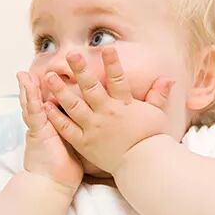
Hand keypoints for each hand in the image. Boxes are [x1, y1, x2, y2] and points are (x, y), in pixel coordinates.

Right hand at [16, 71, 83, 192]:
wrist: (53, 185)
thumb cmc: (65, 169)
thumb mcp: (72, 146)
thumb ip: (76, 134)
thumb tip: (91, 130)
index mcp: (50, 127)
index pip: (46, 106)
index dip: (43, 93)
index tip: (46, 79)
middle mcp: (43, 125)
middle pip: (36, 102)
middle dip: (32, 87)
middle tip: (28, 72)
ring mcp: (39, 127)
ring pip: (32, 104)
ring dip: (28, 88)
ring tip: (24, 74)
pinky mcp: (38, 131)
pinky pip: (34, 112)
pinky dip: (30, 98)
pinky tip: (27, 86)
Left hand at [42, 46, 176, 174]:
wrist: (141, 166)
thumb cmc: (150, 140)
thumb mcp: (156, 114)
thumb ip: (158, 95)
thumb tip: (169, 78)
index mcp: (123, 105)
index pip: (117, 79)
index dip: (112, 63)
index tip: (106, 48)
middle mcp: (106, 113)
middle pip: (91, 88)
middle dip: (81, 70)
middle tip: (71, 54)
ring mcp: (93, 128)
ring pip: (74, 105)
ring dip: (61, 90)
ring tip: (49, 77)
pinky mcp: (84, 142)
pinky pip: (67, 127)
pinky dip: (56, 116)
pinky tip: (46, 105)